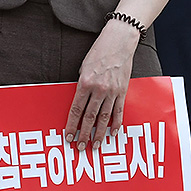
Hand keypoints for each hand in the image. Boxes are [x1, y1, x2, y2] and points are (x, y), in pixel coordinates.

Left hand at [64, 20, 137, 149]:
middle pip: (89, 117)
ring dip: (99, 134)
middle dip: (84, 134)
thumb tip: (80, 100)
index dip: (71, 124)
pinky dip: (116, 124)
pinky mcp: (123, 92)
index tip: (68, 136)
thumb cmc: (98, 52)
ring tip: (95, 146)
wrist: (118, 43)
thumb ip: (81, 84)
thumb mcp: (83, 67)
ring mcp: (112, 92)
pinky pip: (119, 112)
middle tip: (80, 147)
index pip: (76, 109)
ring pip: (104, 118)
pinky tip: (112, 134)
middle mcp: (98, 89)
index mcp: (84, 83)